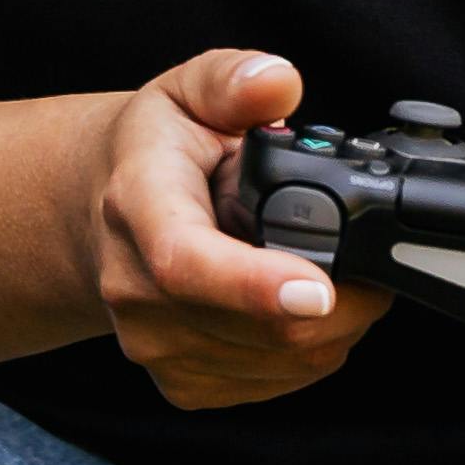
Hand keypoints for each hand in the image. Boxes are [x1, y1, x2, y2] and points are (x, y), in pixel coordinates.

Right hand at [72, 49, 388, 409]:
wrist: (103, 216)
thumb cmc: (157, 153)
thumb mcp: (188, 91)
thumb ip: (232, 80)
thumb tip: (277, 83)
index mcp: (137, 207)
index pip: (187, 263)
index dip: (256, 286)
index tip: (319, 290)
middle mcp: (135, 288)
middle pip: (258, 326)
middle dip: (340, 297)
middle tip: (362, 253)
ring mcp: (154, 345)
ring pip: (282, 361)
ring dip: (332, 325)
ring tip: (322, 266)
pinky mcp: (181, 383)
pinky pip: (275, 382)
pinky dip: (309, 350)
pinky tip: (296, 303)